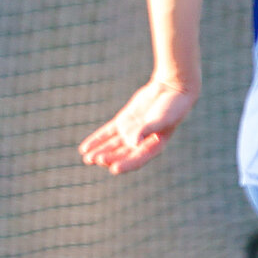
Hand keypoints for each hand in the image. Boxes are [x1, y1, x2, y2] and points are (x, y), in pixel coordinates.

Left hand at [78, 80, 195, 173]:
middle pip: (121, 154)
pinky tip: (84, 148)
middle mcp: (141, 142)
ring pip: (112, 146)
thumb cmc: (173, 105)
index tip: (113, 168)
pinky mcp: (123, 122)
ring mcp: (130, 132)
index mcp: (154, 146)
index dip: (125, 165)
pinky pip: (107, 134)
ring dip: (100, 152)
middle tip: (94, 159)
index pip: (137, 159)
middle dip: (108, 158)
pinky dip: (97, 140)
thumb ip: (147, 130)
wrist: (172, 88)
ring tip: (87, 159)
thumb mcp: (162, 119)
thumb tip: (134, 143)